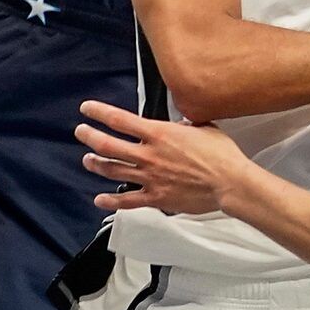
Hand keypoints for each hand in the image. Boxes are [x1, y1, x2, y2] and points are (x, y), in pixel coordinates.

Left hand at [76, 101, 249, 213]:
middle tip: (81, 132)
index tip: (87, 108)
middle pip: (109, 145)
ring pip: (113, 171)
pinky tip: (99, 199)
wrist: (229, 182)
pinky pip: (127, 201)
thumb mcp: (202, 127)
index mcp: (159, 133)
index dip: (99, 112)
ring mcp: (150, 178)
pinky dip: (111, 200)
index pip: (120, 120)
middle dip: (90, 137)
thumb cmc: (220, 154)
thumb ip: (184, 124)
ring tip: (87, 160)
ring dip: (97, 165)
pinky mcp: (156, 198)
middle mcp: (149, 154)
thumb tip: (178, 123)